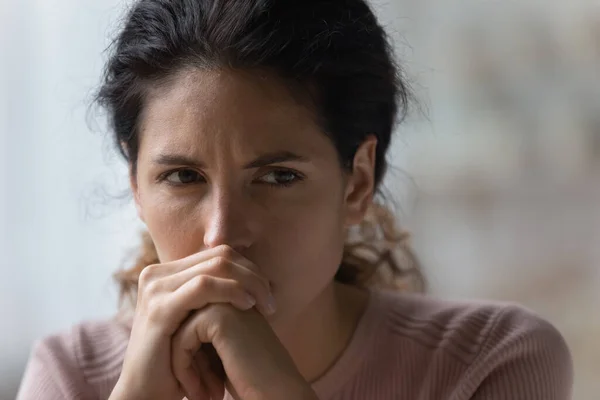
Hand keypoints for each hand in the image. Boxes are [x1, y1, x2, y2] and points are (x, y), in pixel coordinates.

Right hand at [110, 245, 293, 399]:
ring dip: (249, 283)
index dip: (248, 268)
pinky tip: (248, 305)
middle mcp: (158, 274)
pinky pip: (204, 287)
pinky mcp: (159, 308)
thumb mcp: (196, 321)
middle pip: (220, 256)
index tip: (268, 291)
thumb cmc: (178, 361)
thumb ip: (214, 297)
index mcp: (167, 273)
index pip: (218, 254)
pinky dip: (232, 291)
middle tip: (271, 299)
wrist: (145, 392)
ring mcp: (156, 288)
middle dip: (253, 275)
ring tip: (266, 305)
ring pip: (215, 267)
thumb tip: (253, 278)